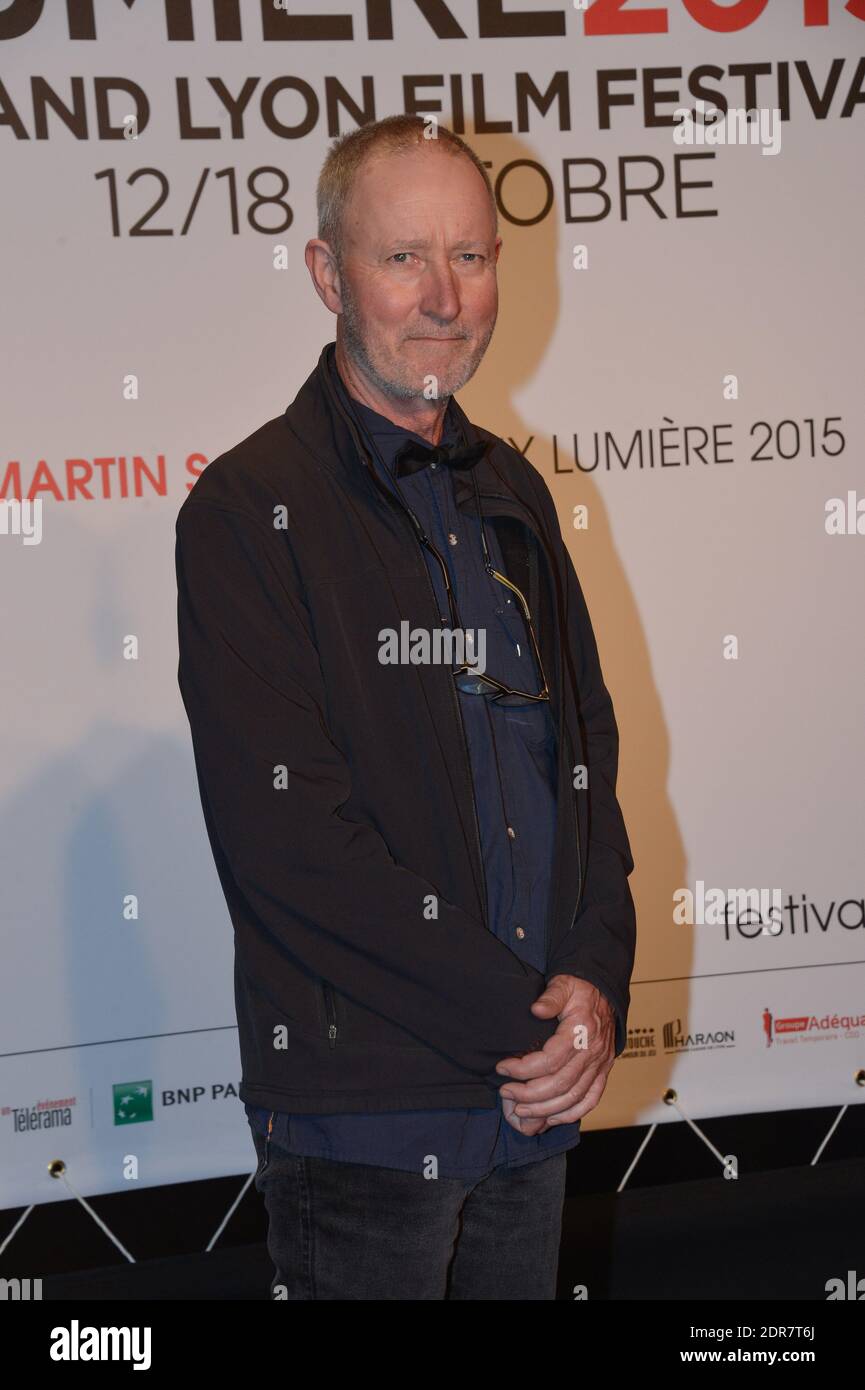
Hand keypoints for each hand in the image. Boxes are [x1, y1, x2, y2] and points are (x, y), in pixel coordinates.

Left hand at [496, 976, 615, 1135]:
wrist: (605, 990)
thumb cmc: (580, 988)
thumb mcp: (563, 984)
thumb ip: (550, 997)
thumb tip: (536, 1009)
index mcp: (580, 1032)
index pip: (550, 1060)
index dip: (524, 1069)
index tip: (502, 1067)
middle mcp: (592, 1053)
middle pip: (560, 1084)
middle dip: (529, 1094)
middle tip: (505, 1092)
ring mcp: (600, 1065)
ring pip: (573, 1098)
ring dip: (545, 1109)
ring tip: (520, 1109)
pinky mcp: (603, 1071)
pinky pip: (591, 1100)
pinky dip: (571, 1113)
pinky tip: (551, 1117)